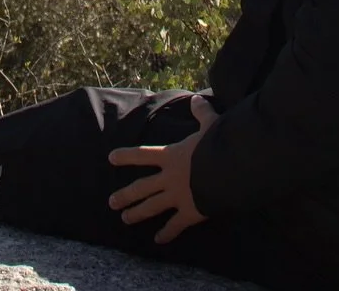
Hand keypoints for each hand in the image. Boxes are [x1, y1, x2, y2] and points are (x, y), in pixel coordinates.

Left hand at [106, 93, 216, 243]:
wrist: (228, 171)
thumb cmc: (217, 146)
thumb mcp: (210, 125)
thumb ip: (201, 113)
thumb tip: (198, 99)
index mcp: (171, 156)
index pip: (143, 155)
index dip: (127, 156)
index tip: (111, 158)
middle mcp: (169, 177)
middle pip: (142, 187)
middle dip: (126, 195)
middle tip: (111, 202)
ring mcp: (177, 196)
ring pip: (152, 207)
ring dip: (137, 213)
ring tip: (125, 219)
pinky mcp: (189, 212)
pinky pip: (175, 225)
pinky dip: (166, 233)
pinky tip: (158, 240)